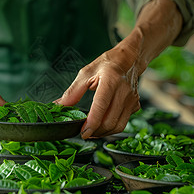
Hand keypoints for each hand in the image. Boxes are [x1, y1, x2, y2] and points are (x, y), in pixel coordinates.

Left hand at [56, 0, 182, 138]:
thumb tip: (58, 106)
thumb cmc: (106, 65)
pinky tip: (102, 126)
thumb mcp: (86, 73)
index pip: (101, 105)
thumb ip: (72, 92)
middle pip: (110, 121)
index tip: (83, 132)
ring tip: (91, 132)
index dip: (92, 122)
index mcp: (110, 80)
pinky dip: (111, 129)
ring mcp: (131, 99)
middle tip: (84, 133)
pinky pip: (123, 123)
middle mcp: (123, 91)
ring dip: (103, 133)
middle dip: (95, 131)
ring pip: (118, 126)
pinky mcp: (135, 105)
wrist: (129, 59)